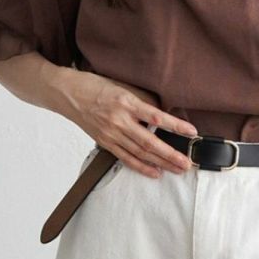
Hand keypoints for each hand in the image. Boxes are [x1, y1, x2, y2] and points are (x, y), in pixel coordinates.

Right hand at [57, 70, 196, 177]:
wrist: (67, 93)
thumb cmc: (94, 86)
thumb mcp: (121, 86)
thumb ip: (141, 100)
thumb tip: (162, 114)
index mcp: (126, 102)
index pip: (156, 117)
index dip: (175, 126)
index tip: (192, 132)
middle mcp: (119, 120)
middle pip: (150, 142)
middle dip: (171, 154)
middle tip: (187, 162)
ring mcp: (111, 134)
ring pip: (140, 153)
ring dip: (161, 163)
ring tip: (178, 169)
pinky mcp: (105, 142)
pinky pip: (126, 158)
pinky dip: (142, 167)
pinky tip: (155, 172)